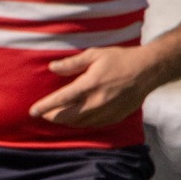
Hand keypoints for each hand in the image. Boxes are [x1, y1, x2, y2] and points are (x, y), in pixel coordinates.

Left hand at [29, 46, 157, 127]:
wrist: (148, 70)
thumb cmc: (120, 59)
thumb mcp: (95, 54)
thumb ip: (72, 63)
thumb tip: (52, 68)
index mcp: (90, 85)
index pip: (61, 100)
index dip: (44, 107)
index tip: (32, 111)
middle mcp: (97, 102)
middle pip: (67, 117)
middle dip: (52, 117)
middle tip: (43, 114)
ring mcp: (107, 112)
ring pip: (79, 123)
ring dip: (65, 121)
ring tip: (57, 116)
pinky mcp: (115, 117)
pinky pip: (93, 124)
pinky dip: (81, 123)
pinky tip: (77, 118)